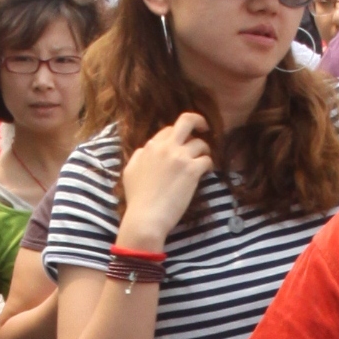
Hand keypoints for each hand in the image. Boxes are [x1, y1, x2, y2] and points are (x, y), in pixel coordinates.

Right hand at [117, 112, 212, 248]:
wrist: (146, 217)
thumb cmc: (137, 199)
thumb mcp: (130, 172)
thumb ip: (139, 157)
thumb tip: (145, 150)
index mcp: (151, 146)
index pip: (168, 130)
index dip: (177, 135)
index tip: (182, 143)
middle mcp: (166, 147)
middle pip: (186, 121)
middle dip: (198, 121)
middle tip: (204, 128)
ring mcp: (180, 158)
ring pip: (200, 143)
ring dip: (204, 151)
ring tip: (203, 160)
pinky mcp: (192, 171)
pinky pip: (207, 160)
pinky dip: (208, 165)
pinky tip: (205, 172)